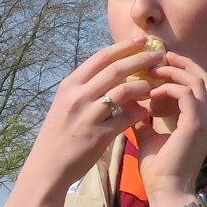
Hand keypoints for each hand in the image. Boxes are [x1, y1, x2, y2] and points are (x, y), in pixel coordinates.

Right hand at [28, 41, 166, 185]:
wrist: (47, 167)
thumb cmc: (58, 135)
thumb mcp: (65, 105)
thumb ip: (85, 89)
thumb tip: (111, 72)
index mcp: (70, 85)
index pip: (100, 58)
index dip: (123, 47)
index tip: (141, 40)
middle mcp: (78, 96)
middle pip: (115, 70)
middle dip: (140, 59)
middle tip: (159, 56)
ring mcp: (88, 115)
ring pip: (123, 91)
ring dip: (143, 85)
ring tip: (156, 84)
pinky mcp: (98, 135)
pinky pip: (126, 118)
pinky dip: (139, 112)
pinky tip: (147, 111)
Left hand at [134, 50, 206, 205]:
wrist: (166, 192)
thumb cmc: (159, 170)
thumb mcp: (149, 136)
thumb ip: (143, 118)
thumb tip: (131, 102)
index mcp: (202, 119)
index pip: (199, 84)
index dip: (182, 69)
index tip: (159, 63)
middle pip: (202, 77)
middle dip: (180, 64)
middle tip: (158, 57)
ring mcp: (206, 120)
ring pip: (195, 82)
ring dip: (172, 74)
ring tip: (151, 73)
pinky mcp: (196, 125)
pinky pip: (186, 94)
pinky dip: (168, 89)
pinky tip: (151, 94)